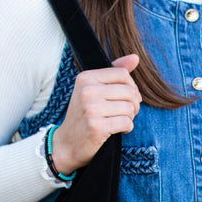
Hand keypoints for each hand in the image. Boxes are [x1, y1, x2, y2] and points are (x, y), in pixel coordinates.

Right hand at [50, 54, 140, 173]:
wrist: (66, 144)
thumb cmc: (84, 115)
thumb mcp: (94, 89)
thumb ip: (114, 72)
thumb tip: (135, 57)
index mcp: (85, 78)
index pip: (122, 74)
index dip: (131, 87)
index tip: (126, 98)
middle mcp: (87, 91)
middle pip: (129, 91)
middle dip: (134, 104)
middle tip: (126, 112)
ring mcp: (91, 109)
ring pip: (130, 108)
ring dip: (130, 117)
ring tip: (119, 120)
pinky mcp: (96, 126)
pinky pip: (126, 122)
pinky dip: (127, 128)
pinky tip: (117, 130)